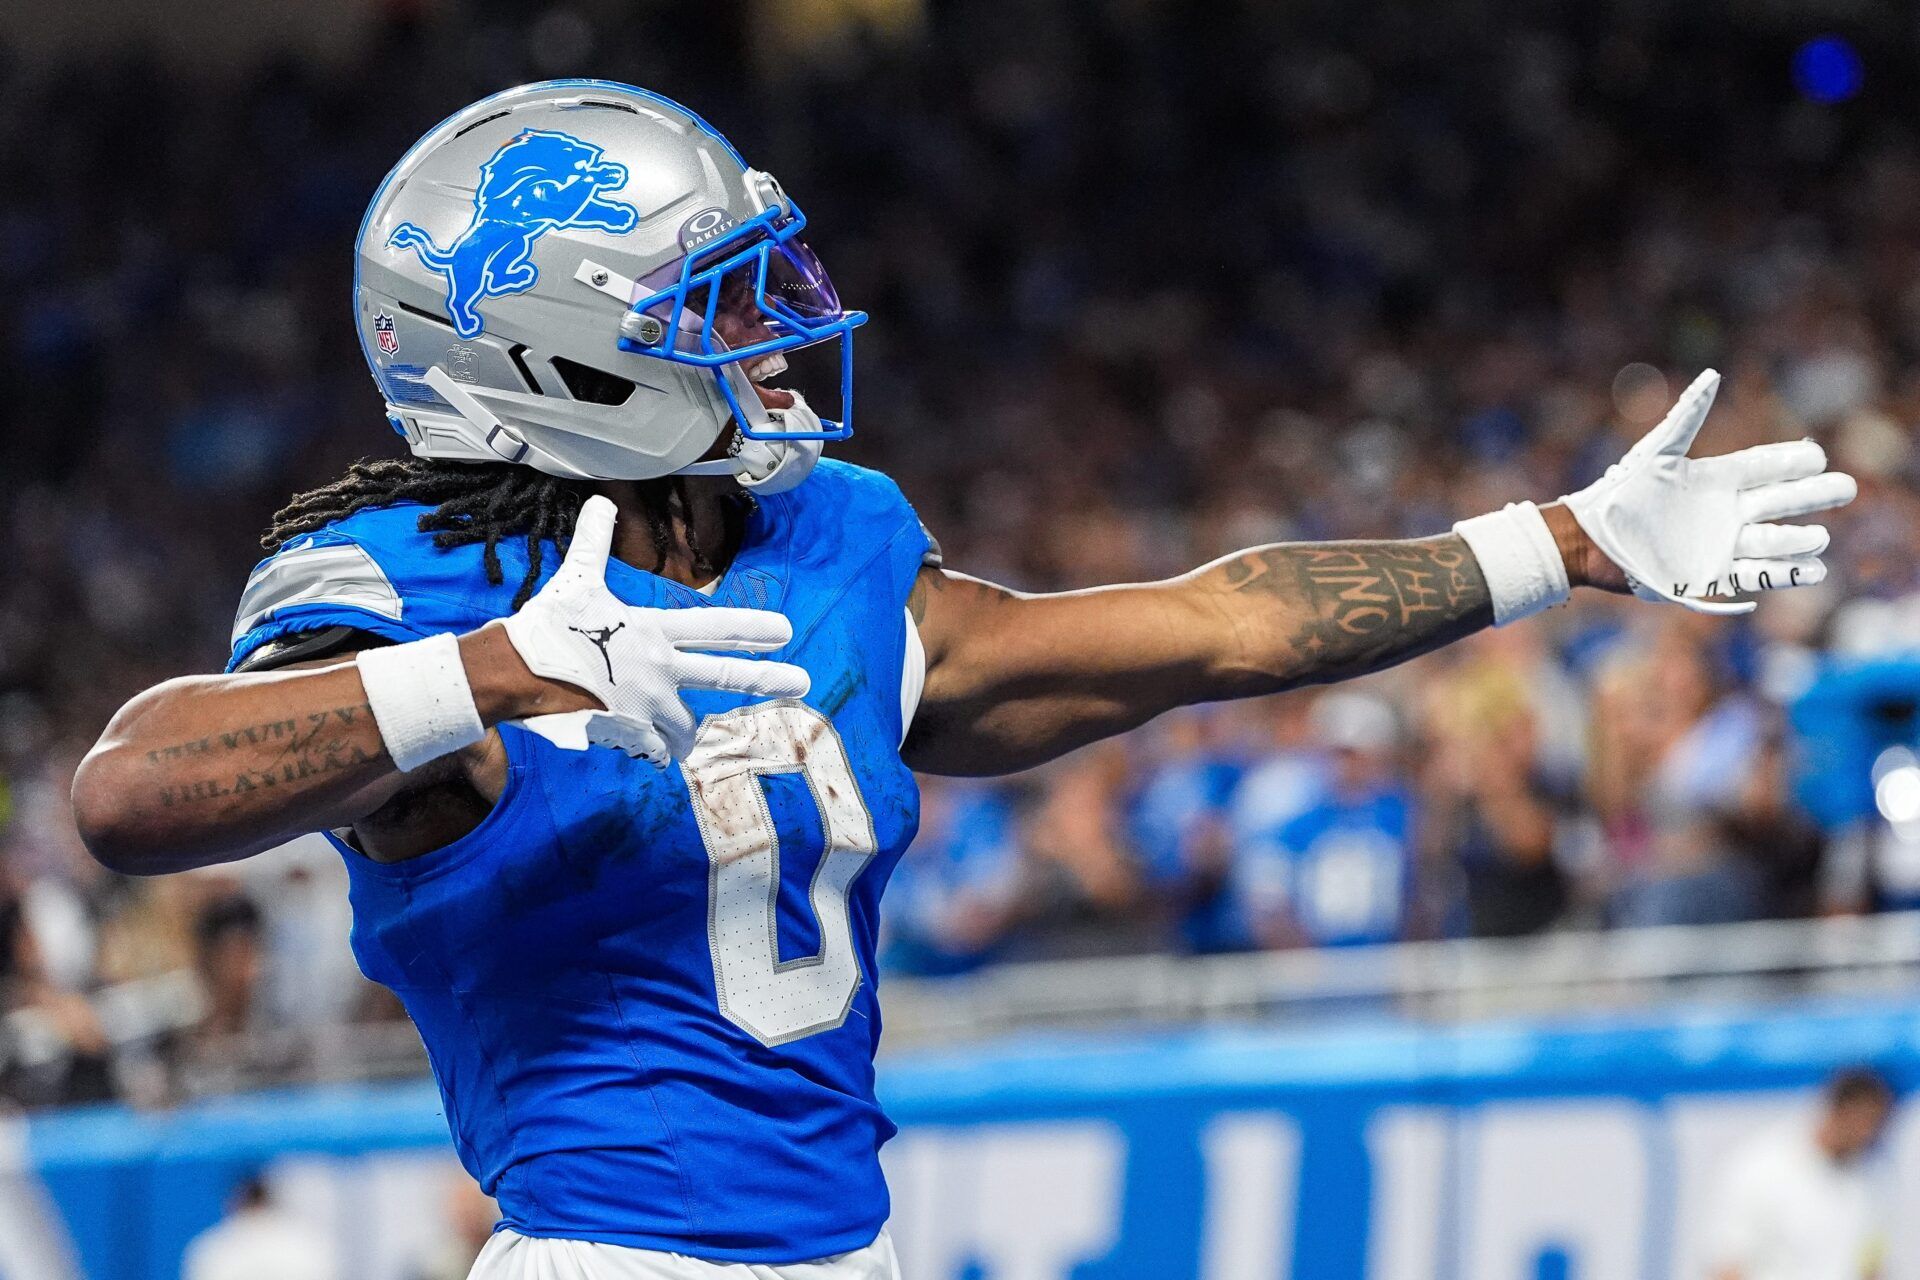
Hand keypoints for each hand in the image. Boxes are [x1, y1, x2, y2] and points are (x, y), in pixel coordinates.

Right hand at [500, 495, 808, 761]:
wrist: (512, 674)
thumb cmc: (544, 627)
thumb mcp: (574, 578)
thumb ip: (593, 541)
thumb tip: (598, 500)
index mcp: (652, 631)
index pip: (714, 627)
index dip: (752, 628)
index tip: (786, 631)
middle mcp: (659, 670)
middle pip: (724, 677)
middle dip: (767, 679)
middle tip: (803, 682)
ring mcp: (646, 706)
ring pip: (686, 726)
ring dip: (685, 730)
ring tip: (682, 734)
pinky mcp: (628, 735)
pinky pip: (654, 751)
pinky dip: (653, 750)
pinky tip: (646, 748)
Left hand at [1558, 370, 1856, 613]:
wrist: (1590, 543)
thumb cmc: (1617, 494)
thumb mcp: (1655, 453)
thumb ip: (1687, 416)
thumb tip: (1714, 375)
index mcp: (1714, 480)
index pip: (1764, 467)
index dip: (1791, 463)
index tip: (1818, 456)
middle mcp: (1724, 512)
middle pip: (1780, 502)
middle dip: (1812, 496)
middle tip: (1846, 488)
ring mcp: (1720, 545)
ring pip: (1773, 541)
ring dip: (1799, 540)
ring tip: (1821, 536)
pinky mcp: (1711, 575)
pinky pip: (1757, 575)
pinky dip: (1786, 575)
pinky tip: (1814, 570)